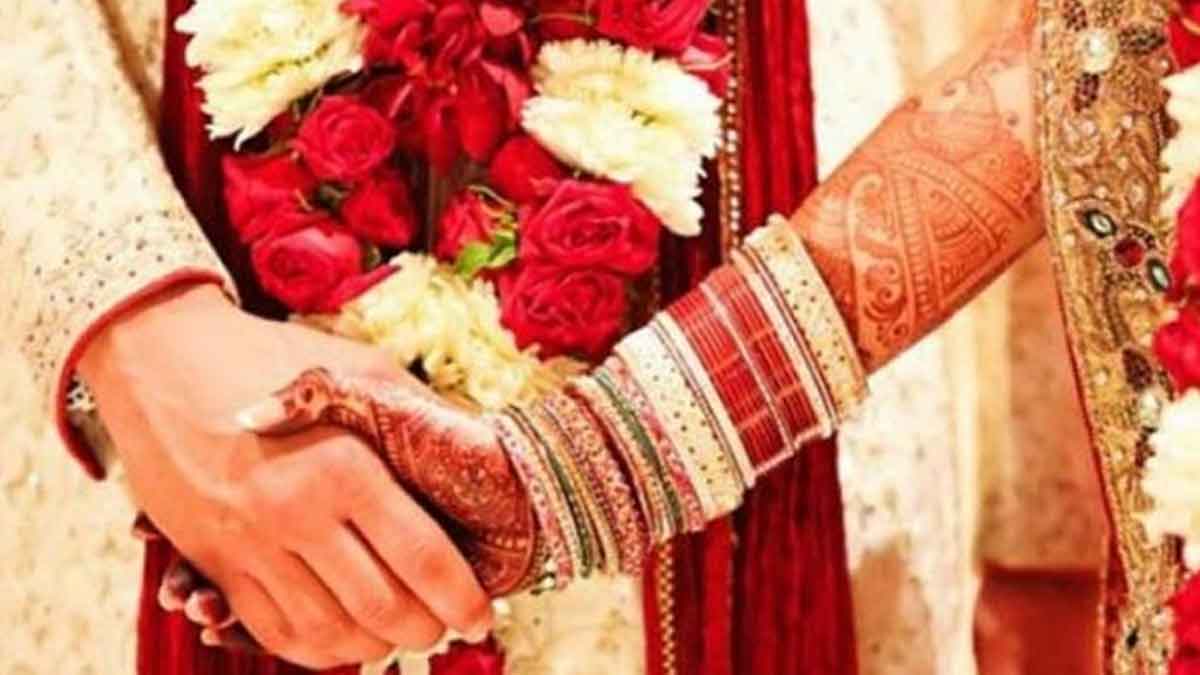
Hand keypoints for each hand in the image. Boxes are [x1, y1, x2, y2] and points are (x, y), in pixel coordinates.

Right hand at [157, 368, 541, 650]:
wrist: (160, 356)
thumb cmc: (271, 357)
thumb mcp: (360, 368)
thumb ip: (423, 415)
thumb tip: (484, 455)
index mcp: (343, 466)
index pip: (422, 558)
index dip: (462, 599)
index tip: (482, 614)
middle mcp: (295, 514)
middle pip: (381, 608)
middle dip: (429, 629)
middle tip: (448, 624)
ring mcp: (247, 545)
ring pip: (328, 633)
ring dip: (377, 646)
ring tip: (401, 632)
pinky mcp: (212, 561)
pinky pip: (271, 631)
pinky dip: (316, 649)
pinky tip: (345, 635)